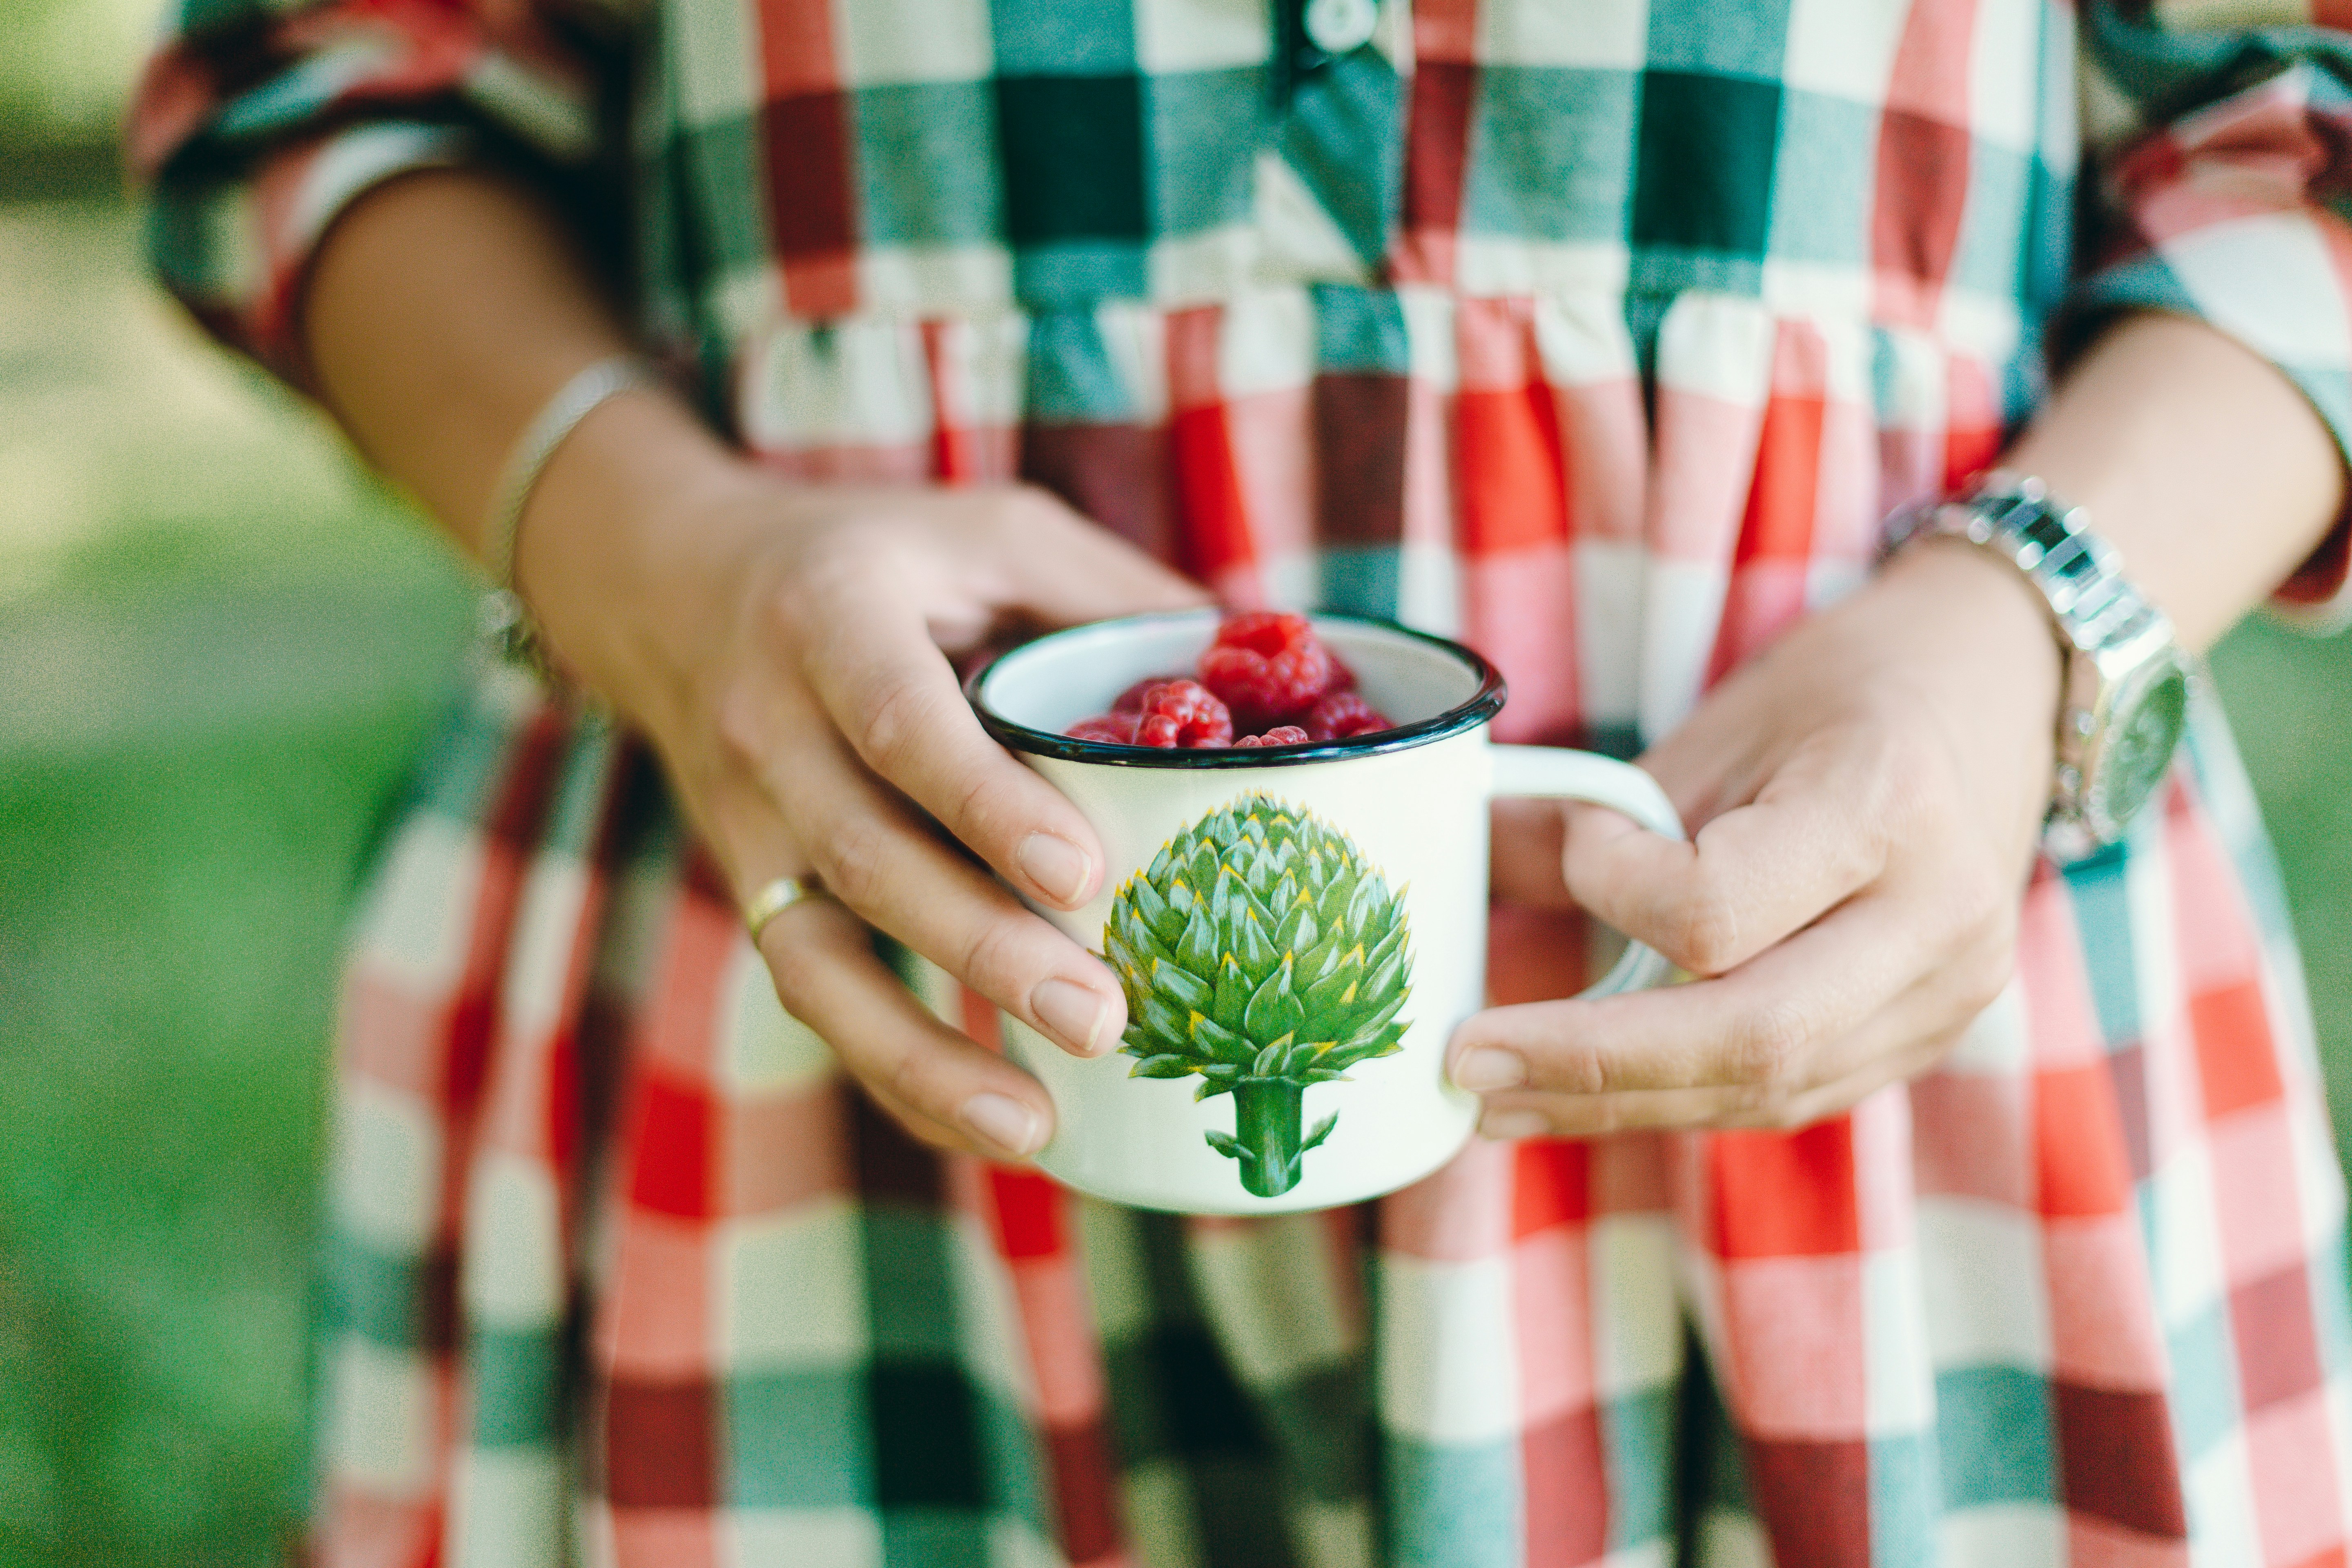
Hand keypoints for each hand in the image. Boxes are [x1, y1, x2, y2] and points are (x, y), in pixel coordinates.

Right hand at [522, 415, 1208, 1160]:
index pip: (902, 722)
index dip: (985, 803)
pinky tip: (990, 1127)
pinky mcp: (754, 890)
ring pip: (818, 960)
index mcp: (833, 619)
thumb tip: (1265, 652)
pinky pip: (815, 998)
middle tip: (1102, 1019)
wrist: (673, 587)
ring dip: (922, 1054)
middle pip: (866, 858)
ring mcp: (748, 823)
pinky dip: (897, 1074)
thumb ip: (1107, 589)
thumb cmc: (876, 557)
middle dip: (983, 951)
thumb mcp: (986, 530)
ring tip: (1036, 1124)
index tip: (1082, 874)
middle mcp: (771, 727)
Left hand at [1456, 541, 2062, 1133]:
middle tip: (1466, 1065)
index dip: (1613, 891)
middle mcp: (1939, 918)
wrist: (1994, 687)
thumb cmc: (1840, 694)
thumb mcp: (1714, 727)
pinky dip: (1680, 1098)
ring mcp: (1949, 994)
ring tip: (1499, 1098)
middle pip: (1750, 1038)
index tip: (1577, 843)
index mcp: (1887, 807)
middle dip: (1590, 1065)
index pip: (1717, 910)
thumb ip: (1594, 819)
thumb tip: (1463, 876)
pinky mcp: (1929, 1036)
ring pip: (1765, 1089)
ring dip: (1617, 1103)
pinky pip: (1789, 1095)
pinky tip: (1587, 1094)